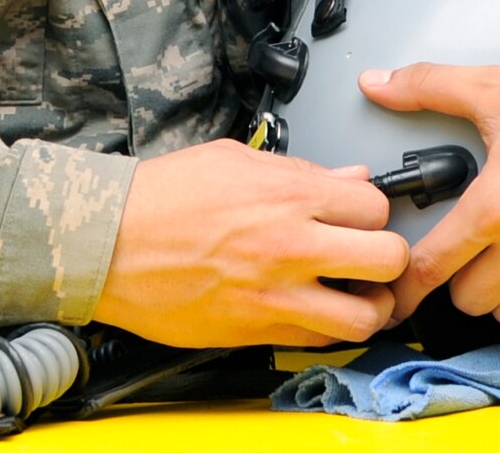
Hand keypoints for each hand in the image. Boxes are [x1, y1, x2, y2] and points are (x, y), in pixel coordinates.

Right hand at [92, 138, 408, 347]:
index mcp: (289, 194)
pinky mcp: (259, 330)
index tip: (365, 214)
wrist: (110, 241)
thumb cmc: (161, 197)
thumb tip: (345, 176)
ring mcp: (278, 294)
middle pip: (389, 258)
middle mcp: (292, 245)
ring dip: (371, 304)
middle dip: (389, 256)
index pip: (376, 205)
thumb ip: (298, 170)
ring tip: (359, 293)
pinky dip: (330, 329)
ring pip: (367, 315)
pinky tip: (319, 311)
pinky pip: (321, 340)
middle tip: (375, 254)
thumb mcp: (234, 159)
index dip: (374, 209)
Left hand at [361, 60, 499, 328]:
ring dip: (497, 294)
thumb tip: (379, 83)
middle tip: (457, 253)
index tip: (397, 292)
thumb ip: (428, 86)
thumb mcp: (496, 86)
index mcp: (497, 204)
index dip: (406, 284)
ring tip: (495, 261)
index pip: (433, 266)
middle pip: (469, 300)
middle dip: (455, 280)